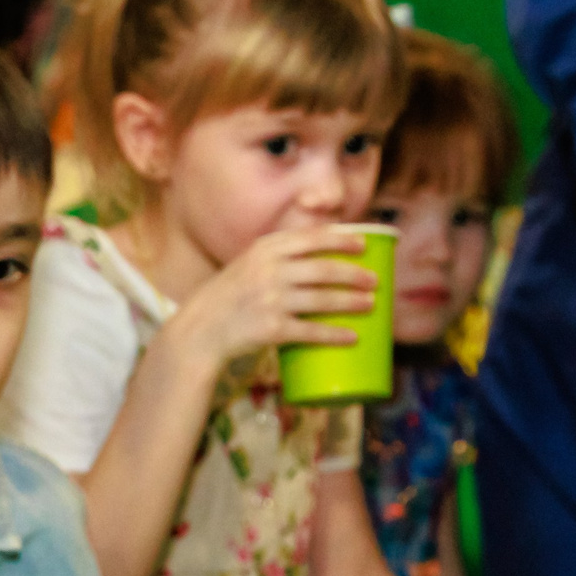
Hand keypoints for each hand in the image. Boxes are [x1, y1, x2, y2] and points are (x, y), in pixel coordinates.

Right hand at [156, 224, 374, 378]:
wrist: (200, 330)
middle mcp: (269, 271)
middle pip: (324, 269)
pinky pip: (311, 331)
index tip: (363, 245)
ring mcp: (271, 300)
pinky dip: (334, 335)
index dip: (342, 240)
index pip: (312, 238)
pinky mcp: (271, 329)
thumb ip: (278, 255)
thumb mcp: (248, 263)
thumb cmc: (229, 296)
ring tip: (370, 305)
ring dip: (352, 302)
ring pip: (323, 299)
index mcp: (265, 250)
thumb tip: (323, 251)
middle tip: (375, 282)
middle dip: (355, 274)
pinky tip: (351, 337)